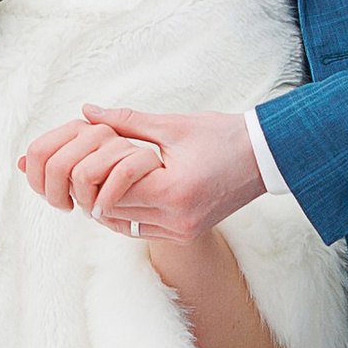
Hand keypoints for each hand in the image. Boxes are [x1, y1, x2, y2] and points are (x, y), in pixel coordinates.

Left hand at [17, 104, 262, 243]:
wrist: (267, 156)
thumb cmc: (222, 135)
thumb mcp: (172, 124)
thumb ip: (125, 122)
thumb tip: (86, 112)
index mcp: (173, 192)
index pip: (111, 190)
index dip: (91, 173)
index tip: (81, 156)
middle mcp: (177, 221)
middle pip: (113, 212)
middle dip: (94, 189)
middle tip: (81, 167)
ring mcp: (182, 232)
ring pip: (122, 226)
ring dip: (106, 204)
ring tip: (100, 178)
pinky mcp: (187, 235)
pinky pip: (141, 231)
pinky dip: (125, 214)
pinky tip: (120, 192)